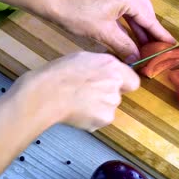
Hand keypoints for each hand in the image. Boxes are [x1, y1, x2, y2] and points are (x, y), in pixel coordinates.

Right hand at [10, 51, 139, 131]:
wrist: (45, 94)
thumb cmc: (57, 75)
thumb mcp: (83, 58)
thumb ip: (102, 66)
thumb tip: (108, 71)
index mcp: (112, 66)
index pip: (132, 80)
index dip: (122, 84)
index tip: (112, 85)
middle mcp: (115, 83)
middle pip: (119, 94)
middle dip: (106, 95)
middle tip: (86, 93)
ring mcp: (112, 102)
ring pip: (109, 107)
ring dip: (98, 107)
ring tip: (78, 102)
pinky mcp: (105, 118)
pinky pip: (101, 119)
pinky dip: (92, 118)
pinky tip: (77, 111)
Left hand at [49, 0, 175, 62]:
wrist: (51, 0)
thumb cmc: (76, 16)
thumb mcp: (103, 34)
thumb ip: (124, 46)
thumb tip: (137, 58)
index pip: (148, 18)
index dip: (159, 34)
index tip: (171, 44)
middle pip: (144, 11)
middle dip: (151, 30)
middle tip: (158, 46)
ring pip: (133, 8)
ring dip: (139, 26)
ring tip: (145, 43)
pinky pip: (123, 5)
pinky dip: (128, 20)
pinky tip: (129, 33)